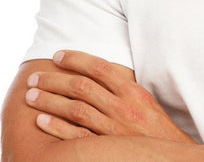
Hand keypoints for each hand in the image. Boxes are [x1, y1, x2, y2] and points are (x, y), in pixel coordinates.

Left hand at [25, 50, 195, 142]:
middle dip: (55, 80)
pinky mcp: (105, 148)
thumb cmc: (154, 127)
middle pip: (81, 87)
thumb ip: (122, 86)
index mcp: (132, 91)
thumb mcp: (144, 99)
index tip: (57, 56)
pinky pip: (76, 136)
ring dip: (49, 101)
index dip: (75, 59)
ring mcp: (112, 129)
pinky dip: (56, 127)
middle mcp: (122, 107)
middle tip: (35, 77)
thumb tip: (97, 71)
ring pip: (75, 110)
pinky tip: (41, 120)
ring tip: (31, 96)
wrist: (168, 155)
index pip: (99, 67)